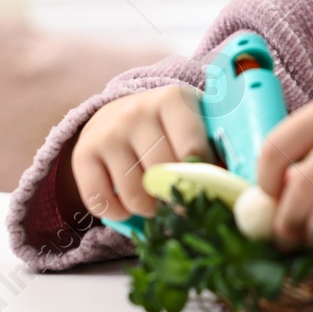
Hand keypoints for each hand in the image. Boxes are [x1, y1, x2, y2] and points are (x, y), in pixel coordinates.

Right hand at [64, 84, 212, 221]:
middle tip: (178, 200)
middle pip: (162, 174)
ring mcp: (108, 132)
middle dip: (173, 197)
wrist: (119, 112)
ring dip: (148, 208)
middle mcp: (137, 111)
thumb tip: (230, 188)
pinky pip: (100, 201)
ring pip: (134, 193)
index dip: (201, 180)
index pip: (192, 149)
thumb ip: (215, 150)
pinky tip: (127, 205)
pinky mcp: (83, 153)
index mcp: (173, 99)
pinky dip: (117, 213)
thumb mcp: (195, 124)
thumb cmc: (168, 127)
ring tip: (155, 202)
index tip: (203, 192)